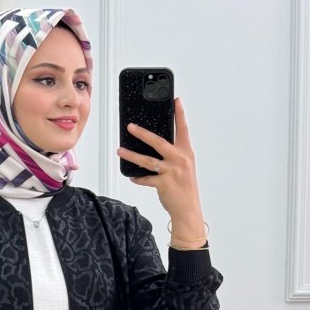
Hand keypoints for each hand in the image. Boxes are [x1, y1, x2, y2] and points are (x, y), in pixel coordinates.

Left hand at [116, 97, 204, 236]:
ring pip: (147, 160)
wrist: (188, 210)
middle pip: (158, 141)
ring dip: (131, 155)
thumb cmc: (185, 188)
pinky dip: (138, 178)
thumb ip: (173, 155)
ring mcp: (171, 171)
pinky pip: (146, 178)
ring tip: (120, 150)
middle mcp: (180, 160)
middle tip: (130, 126)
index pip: (183, 130)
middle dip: (142, 133)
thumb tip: (156, 146)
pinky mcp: (163, 183)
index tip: (176, 100)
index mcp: (186, 153)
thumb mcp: (184, 168)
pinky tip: (132, 177)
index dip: (180, 114)